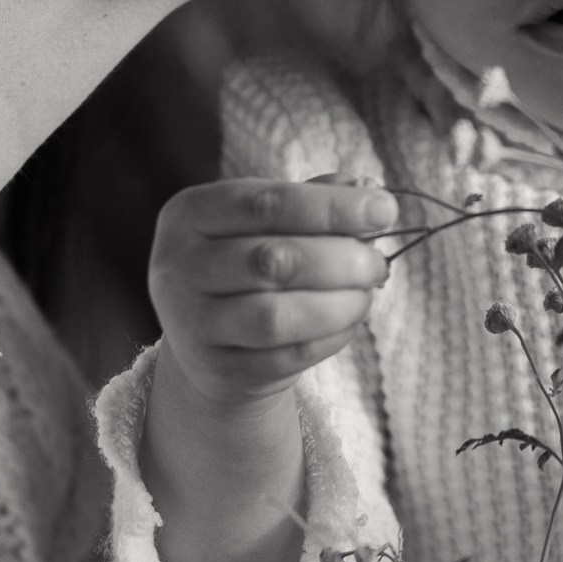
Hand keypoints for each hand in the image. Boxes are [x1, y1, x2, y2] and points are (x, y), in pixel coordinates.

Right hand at [147, 176, 396, 408]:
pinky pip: (287, 356)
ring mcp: (190, 325)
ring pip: (277, 316)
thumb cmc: (252, 261)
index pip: (267, 203)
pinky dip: (331, 336)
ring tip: (366, 293)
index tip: (386, 210)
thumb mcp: (271, 221)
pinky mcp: (217, 370)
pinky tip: (348, 320)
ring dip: (340, 303)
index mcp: (190, 214)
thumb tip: (370, 191)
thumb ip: (316, 200)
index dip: (333, 207)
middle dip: (342, 259)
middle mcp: (177, 268)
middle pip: (273, 260)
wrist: (212, 338)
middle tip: (378, 263)